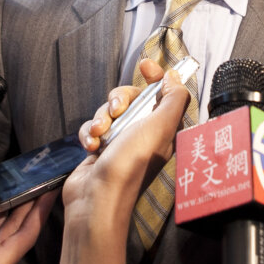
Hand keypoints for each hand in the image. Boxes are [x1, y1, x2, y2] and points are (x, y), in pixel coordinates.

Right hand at [58, 70, 189, 263]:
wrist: (98, 198)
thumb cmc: (131, 164)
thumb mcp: (161, 126)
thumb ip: (173, 98)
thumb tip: (174, 77)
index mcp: (164, 128)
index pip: (164, 93)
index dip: (156, 75)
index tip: (144, 65)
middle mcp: (144, 133)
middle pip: (132, 97)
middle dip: (120, 98)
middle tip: (118, 111)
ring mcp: (120, 141)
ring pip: (109, 111)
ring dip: (101, 118)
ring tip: (100, 134)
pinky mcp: (100, 149)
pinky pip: (92, 127)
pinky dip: (89, 133)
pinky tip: (91, 146)